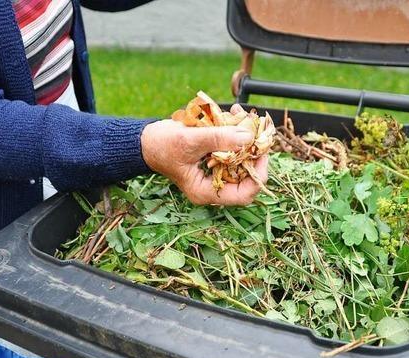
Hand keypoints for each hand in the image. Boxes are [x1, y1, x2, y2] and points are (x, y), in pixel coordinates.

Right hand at [141, 119, 267, 205]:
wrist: (146, 140)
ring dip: (245, 136)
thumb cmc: (161, 145)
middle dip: (253, 149)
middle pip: (247, 173)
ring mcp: (215, 172)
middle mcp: (214, 185)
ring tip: (241, 114)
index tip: (262, 151)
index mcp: (206, 191)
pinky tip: (233, 114)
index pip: (244, 193)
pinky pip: (233, 147)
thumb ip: (218, 139)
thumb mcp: (189, 141)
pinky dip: (235, 131)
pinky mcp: (215, 158)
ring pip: (242, 158)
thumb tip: (247, 137)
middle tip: (256, 127)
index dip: (258, 174)